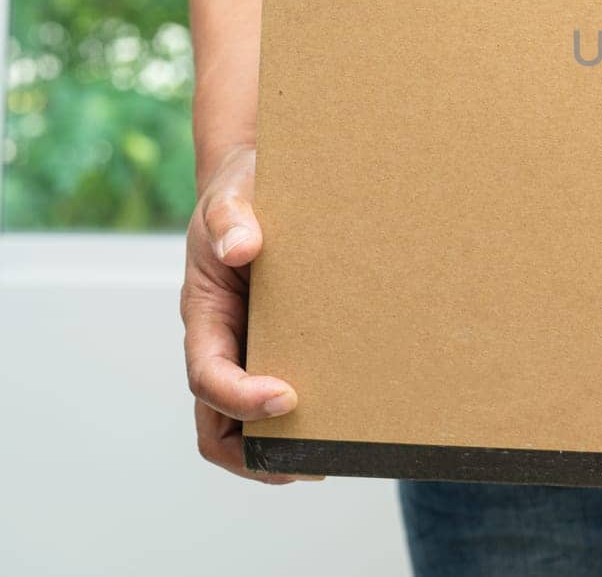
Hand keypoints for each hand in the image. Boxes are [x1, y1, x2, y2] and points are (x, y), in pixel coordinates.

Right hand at [180, 144, 314, 483]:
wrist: (258, 182)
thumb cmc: (242, 191)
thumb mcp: (232, 195)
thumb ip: (230, 217)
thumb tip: (242, 247)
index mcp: (205, 316)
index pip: (207, 377)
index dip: (239, 397)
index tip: (286, 397)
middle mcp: (224, 344)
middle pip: (218, 425)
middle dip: (256, 454)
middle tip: (311, 463)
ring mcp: (251, 351)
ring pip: (248, 426)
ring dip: (282, 447)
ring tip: (335, 454)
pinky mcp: (284, 347)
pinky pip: (284, 397)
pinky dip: (306, 420)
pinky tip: (352, 415)